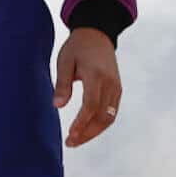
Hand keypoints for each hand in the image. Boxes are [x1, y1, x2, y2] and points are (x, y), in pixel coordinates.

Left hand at [53, 27, 121, 147]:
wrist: (97, 34)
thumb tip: (57, 106)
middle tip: (70, 142)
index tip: (70, 135)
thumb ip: (62, 84)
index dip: (81, 123)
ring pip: (109, 117)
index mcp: (96, 74)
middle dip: (87, 133)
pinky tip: (87, 129)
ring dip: (94, 132)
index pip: (91, 105)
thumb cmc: (77, 47)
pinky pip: (112, 112)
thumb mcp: (64, 61)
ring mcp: (116, 87)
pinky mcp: (118, 89)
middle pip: (103, 116)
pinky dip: (101, 124)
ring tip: (77, 139)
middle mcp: (110, 83)